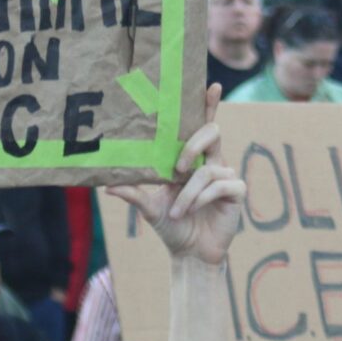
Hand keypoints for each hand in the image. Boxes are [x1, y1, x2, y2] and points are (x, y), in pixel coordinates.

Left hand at [106, 84, 244, 266]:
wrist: (190, 254)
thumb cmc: (172, 227)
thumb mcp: (148, 208)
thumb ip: (132, 193)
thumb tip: (105, 185)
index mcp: (192, 161)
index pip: (201, 127)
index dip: (207, 106)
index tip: (211, 86)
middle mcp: (211, 163)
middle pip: (211, 133)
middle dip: (193, 145)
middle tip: (177, 168)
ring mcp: (226, 176)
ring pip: (208, 169)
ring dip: (188, 193)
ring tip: (178, 212)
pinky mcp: (236, 192)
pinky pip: (220, 185)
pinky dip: (202, 198)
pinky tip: (194, 211)